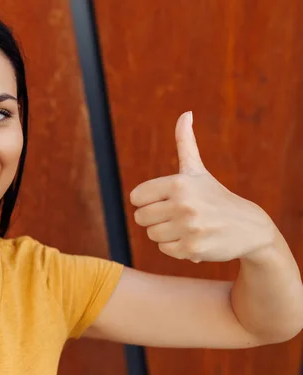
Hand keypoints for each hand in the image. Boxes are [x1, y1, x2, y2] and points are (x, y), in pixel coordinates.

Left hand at [129, 111, 275, 262]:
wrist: (249, 227)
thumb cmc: (215, 197)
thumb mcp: (198, 170)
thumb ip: (185, 143)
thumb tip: (186, 113)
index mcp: (178, 183)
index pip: (136, 197)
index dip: (147, 201)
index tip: (165, 200)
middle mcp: (183, 204)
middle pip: (141, 218)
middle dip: (155, 219)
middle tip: (177, 216)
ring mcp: (189, 227)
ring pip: (152, 235)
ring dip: (166, 234)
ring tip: (187, 227)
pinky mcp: (193, 248)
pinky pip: (165, 250)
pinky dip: (176, 247)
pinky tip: (193, 239)